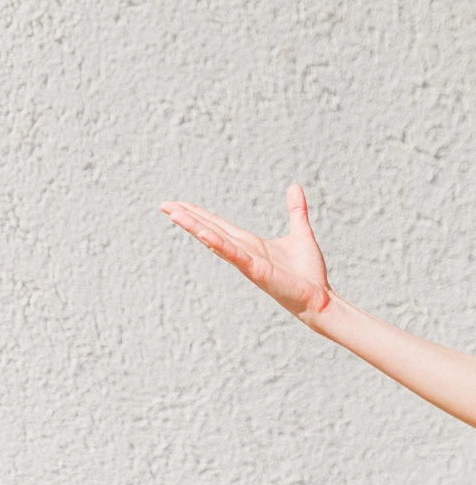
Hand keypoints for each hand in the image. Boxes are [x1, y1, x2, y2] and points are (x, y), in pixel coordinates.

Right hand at [159, 184, 331, 329]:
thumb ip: (296, 210)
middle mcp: (242, 252)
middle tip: (164, 205)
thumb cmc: (308, 272)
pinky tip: (202, 233)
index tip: (178, 203)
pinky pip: (233, 254)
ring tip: (173, 213)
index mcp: (249, 243)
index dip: (198, 213)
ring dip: (193, 227)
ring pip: (214, 239)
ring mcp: (246, 261)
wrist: (320, 297)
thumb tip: (295, 187)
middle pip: (209, 229)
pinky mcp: (255, 269)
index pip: (217, 224)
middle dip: (186, 217)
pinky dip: (217, 243)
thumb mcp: (300, 233)